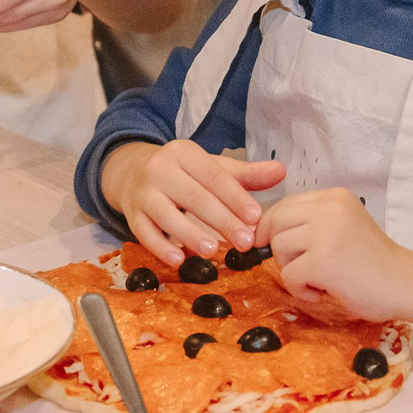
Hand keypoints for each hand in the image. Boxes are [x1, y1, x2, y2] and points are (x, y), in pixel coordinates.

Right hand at [103, 140, 286, 265]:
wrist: (131, 171)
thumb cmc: (181, 173)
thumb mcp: (211, 167)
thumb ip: (245, 175)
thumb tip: (281, 171)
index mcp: (184, 153)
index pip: (214, 176)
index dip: (236, 197)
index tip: (256, 218)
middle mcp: (161, 169)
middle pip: (194, 196)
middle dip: (221, 220)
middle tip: (245, 242)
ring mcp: (143, 192)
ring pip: (166, 214)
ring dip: (189, 234)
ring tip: (211, 250)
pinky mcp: (131, 214)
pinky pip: (143, 232)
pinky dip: (160, 247)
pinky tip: (178, 259)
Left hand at [261, 188, 412, 320]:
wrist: (405, 284)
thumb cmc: (373, 262)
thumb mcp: (343, 226)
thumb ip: (312, 223)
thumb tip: (261, 232)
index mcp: (335, 197)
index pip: (285, 204)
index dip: (272, 227)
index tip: (271, 245)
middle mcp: (330, 207)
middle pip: (275, 222)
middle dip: (279, 249)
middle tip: (301, 267)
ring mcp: (326, 232)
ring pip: (279, 248)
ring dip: (292, 271)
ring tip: (318, 281)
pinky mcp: (323, 261)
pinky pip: (289, 275)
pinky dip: (301, 290)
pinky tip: (323, 292)